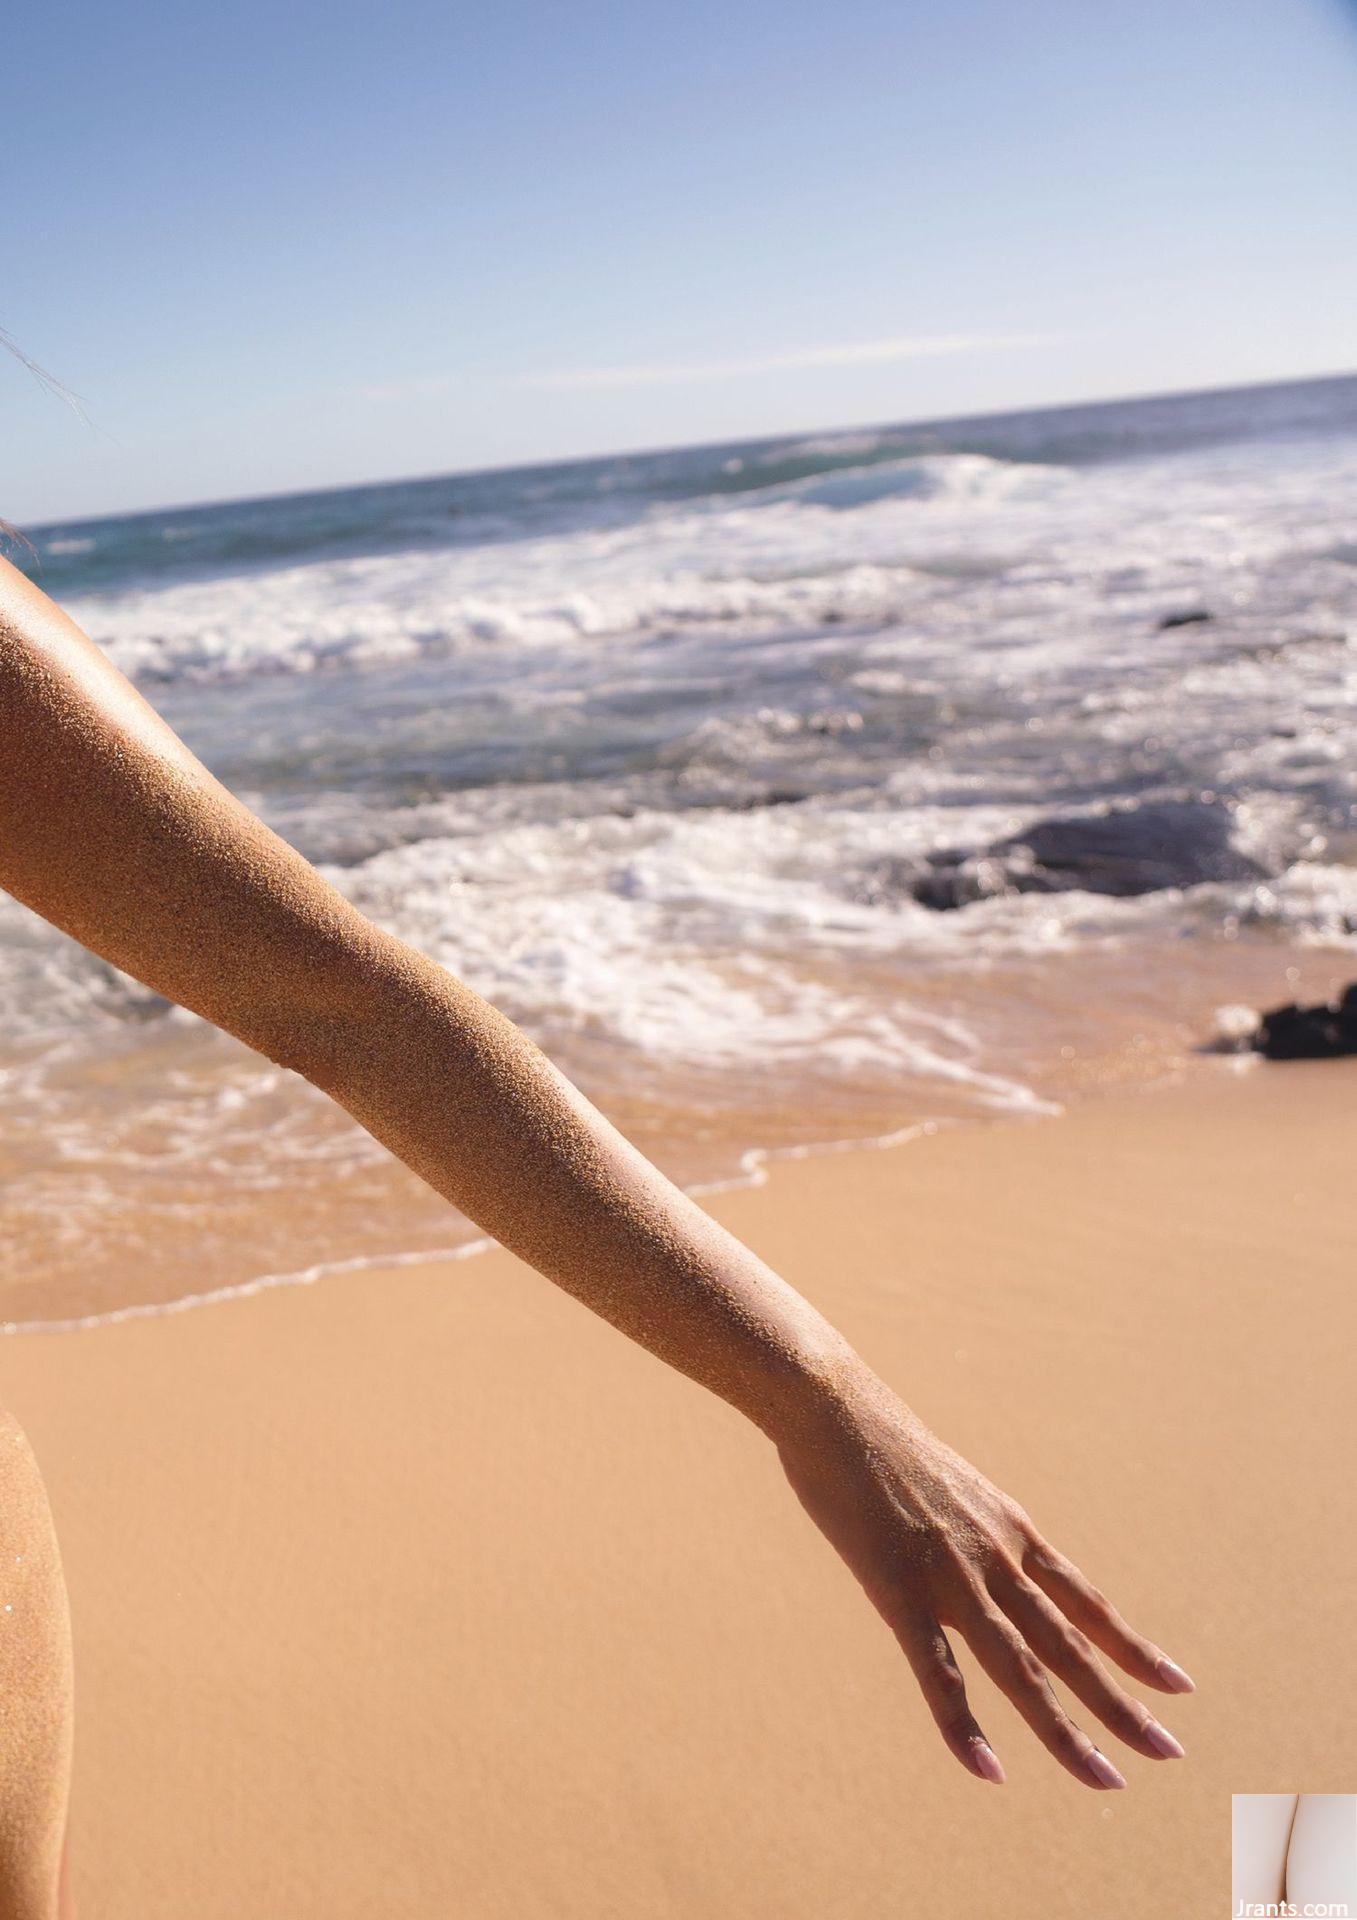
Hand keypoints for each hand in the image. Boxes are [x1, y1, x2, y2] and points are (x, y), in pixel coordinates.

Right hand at [775, 1367, 1193, 1787]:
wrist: (837, 1410)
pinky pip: (938, 1671)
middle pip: (1068, 1644)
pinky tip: (988, 1770)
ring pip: (1020, 1666)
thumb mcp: (954, 1489)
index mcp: (1011, 1531)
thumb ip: (975, 1533)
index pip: (1087, 1601)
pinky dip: (963, 1725)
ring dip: (1065, 1730)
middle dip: (1121, 1703)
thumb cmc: (885, 1446)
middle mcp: (996, 1557)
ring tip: (1107, 1781)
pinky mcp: (899, 1591)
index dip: (1132, 1646)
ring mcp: (951, 1576)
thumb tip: (989, 1562)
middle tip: (1170, 1754)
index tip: (1179, 1686)